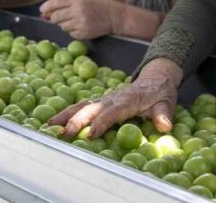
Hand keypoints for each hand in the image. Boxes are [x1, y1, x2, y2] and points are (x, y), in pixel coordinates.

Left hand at [39, 0, 126, 39]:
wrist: (115, 17)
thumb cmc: (99, 5)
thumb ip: (68, 2)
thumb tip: (50, 10)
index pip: (56, 2)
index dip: (47, 6)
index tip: (42, 10)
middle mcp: (77, 11)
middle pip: (56, 17)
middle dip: (55, 17)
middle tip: (60, 17)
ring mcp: (80, 23)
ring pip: (62, 26)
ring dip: (65, 24)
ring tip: (76, 20)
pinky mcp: (83, 33)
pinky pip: (70, 33)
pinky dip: (73, 31)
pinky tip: (82, 26)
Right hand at [49, 58, 181, 137]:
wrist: (155, 79)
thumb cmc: (160, 93)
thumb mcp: (166, 102)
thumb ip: (164, 113)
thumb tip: (165, 125)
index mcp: (127, 100)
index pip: (112, 112)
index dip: (101, 123)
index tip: (90, 135)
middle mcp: (112, 98)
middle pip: (91, 108)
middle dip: (76, 120)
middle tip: (62, 133)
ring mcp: (104, 99)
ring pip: (82, 105)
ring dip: (65, 115)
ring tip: (49, 126)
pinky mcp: (100, 101)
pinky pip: (82, 107)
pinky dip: (67, 113)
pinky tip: (54, 123)